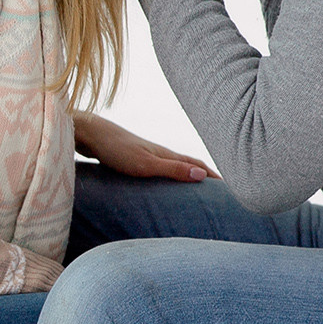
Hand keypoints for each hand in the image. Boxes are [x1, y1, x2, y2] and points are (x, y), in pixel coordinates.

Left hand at [74, 110, 215, 181]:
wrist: (89, 133)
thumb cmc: (115, 150)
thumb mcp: (146, 165)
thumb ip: (172, 169)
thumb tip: (202, 176)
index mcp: (166, 154)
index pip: (198, 165)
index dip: (215, 177)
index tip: (233, 189)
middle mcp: (160, 152)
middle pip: (190, 164)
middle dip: (207, 175)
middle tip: (222, 190)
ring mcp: (147, 153)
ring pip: (176, 165)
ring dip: (190, 174)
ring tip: (199, 187)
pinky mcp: (134, 157)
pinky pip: (161, 167)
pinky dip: (172, 175)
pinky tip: (166, 181)